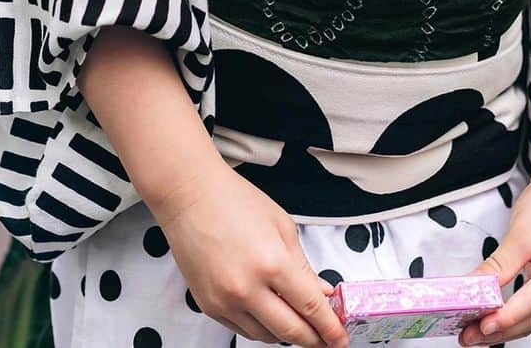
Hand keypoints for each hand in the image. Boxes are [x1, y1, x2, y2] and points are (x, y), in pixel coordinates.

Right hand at [152, 161, 348, 346]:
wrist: (190, 196)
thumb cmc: (234, 201)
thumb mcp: (281, 225)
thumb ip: (304, 265)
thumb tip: (322, 293)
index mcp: (272, 263)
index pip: (311, 308)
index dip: (330, 328)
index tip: (340, 338)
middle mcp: (247, 288)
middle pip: (291, 331)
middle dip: (313, 339)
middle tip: (325, 338)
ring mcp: (225, 301)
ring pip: (266, 337)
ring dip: (287, 334)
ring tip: (299, 323)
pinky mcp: (209, 305)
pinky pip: (242, 330)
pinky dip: (261, 328)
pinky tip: (270, 316)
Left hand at [456, 170, 530, 344]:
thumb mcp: (522, 231)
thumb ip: (499, 265)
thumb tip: (472, 290)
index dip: (507, 316)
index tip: (480, 326)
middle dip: (500, 327)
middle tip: (467, 336)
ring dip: (505, 325)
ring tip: (472, 332)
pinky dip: (515, 313)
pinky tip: (492, 319)